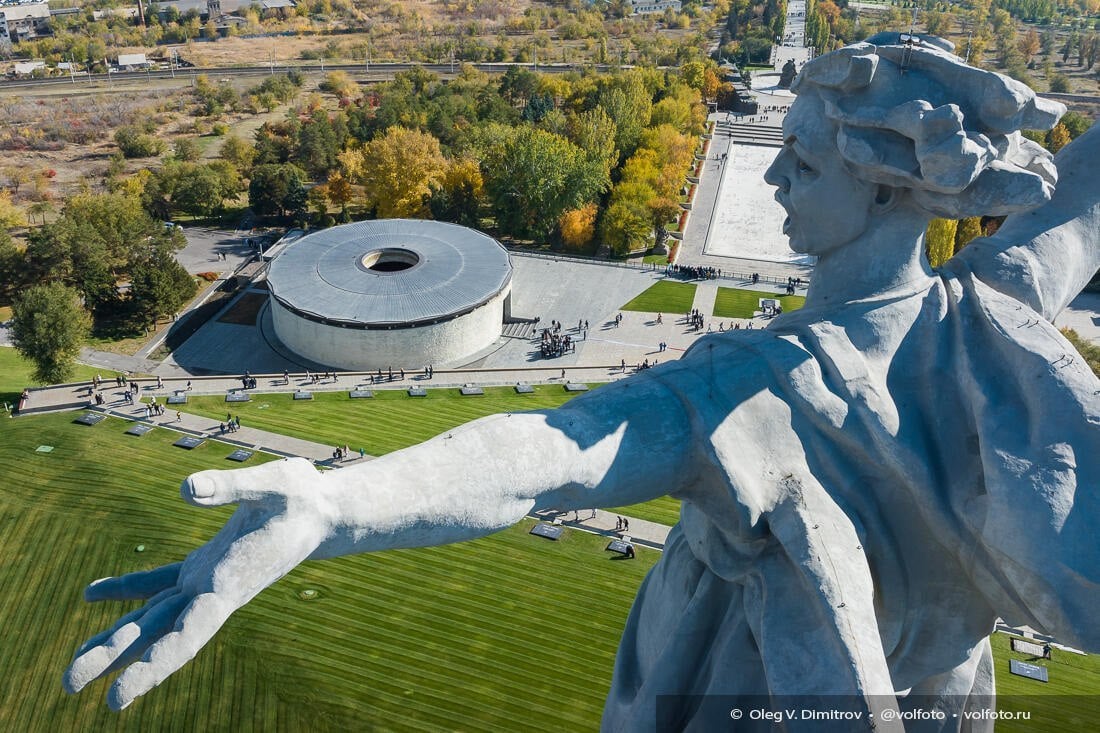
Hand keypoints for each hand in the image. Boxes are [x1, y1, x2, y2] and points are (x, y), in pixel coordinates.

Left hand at [63, 458, 329, 709]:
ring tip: (75, 668)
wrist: (322, 512)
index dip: (155, 664)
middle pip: (159, 632)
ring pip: (154, 616)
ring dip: (115, 638)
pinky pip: (160, 584)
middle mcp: (214, 590)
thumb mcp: (274, 484)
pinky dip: (128, 590)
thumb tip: (184, 489)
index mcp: (230, 581)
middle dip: (116, 658)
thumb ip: (230, 488)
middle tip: (70, 685)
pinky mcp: (204, 566)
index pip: (188, 633)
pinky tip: (95, 594)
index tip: (122, 694)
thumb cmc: (303, 498)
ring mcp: (207, 580)